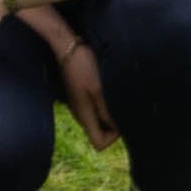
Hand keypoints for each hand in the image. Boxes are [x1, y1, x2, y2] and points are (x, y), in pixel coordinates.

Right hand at [45, 32, 117, 153]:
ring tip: (117, 98)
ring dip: (109, 116)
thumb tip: (117, 128)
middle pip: (99, 134)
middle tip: (123, 108)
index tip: (121, 120)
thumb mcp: (98, 89)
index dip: (113, 138)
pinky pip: (94, 110)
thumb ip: (106, 111)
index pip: (99, 144)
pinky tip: (109, 92)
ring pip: (97, 121)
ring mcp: (79, 105)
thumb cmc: (83, 66)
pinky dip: (104, 107)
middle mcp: (80, 115)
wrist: (67, 47)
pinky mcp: (79, 96)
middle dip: (113, 127)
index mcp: (84, 115)